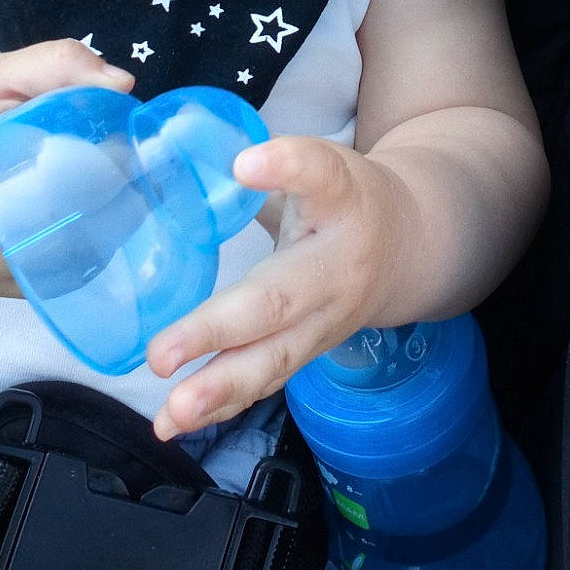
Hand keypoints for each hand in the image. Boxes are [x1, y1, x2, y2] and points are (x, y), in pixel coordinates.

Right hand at [0, 40, 132, 293]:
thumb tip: (122, 85)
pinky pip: (54, 272)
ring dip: (102, 224)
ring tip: (109, 192)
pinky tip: (80, 218)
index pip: (46, 164)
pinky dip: (79, 246)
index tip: (124, 145)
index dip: (95, 157)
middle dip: (111, 193)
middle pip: (64, 212)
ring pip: (67, 251)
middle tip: (130, 168)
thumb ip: (59, 65)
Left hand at [146, 134, 416, 437]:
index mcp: (342, 200)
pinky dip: (219, 407)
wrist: (408, 249)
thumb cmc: (347, 200)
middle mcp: (335, 267)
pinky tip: (175, 423)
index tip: (245, 163)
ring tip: (171, 413)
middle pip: (277, 301)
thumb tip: (180, 145)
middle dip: (215, 330)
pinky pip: (263, 382)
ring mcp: (324, 321)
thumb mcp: (319, 163)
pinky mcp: (307, 351)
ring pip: (272, 359)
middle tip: (161, 354)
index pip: (320, 174)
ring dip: (217, 390)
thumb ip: (264, 160)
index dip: (286, 166)